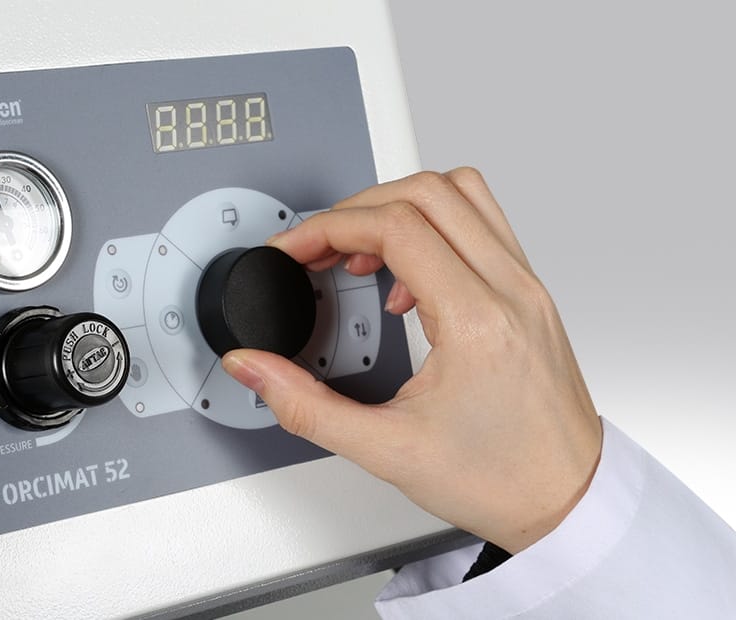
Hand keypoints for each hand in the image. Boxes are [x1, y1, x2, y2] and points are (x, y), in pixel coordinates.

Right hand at [222, 168, 602, 553]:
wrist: (568, 503)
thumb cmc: (502, 481)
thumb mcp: (386, 450)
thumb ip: (305, 406)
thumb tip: (255, 369)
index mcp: (478, 322)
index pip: (397, 227)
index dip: (329, 228)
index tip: (297, 251)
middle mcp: (511, 291)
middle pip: (428, 191)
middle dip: (358, 209)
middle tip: (321, 248)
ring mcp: (527, 288)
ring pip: (463, 193)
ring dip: (401, 208)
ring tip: (363, 254)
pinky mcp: (529, 296)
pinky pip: (482, 226)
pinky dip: (434, 230)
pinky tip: (407, 283)